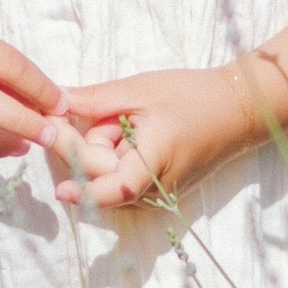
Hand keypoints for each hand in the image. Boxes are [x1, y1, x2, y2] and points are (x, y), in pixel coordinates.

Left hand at [45, 64, 262, 210]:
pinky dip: (119, 159)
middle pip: (100, 178)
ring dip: (107, 153)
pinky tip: (135, 137)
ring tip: (132, 125)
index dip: (75, 176)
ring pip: (109, 182)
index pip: (105, 189)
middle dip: (93, 146)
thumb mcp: (140, 90)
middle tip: (114, 115)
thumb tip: (52, 102)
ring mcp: (157, 197)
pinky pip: (122, 182)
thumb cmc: (191, 96)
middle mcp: (154, 191)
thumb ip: (94, 100)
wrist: (237, 111)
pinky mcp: (158, 194)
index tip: (51, 150)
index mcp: (151, 164)